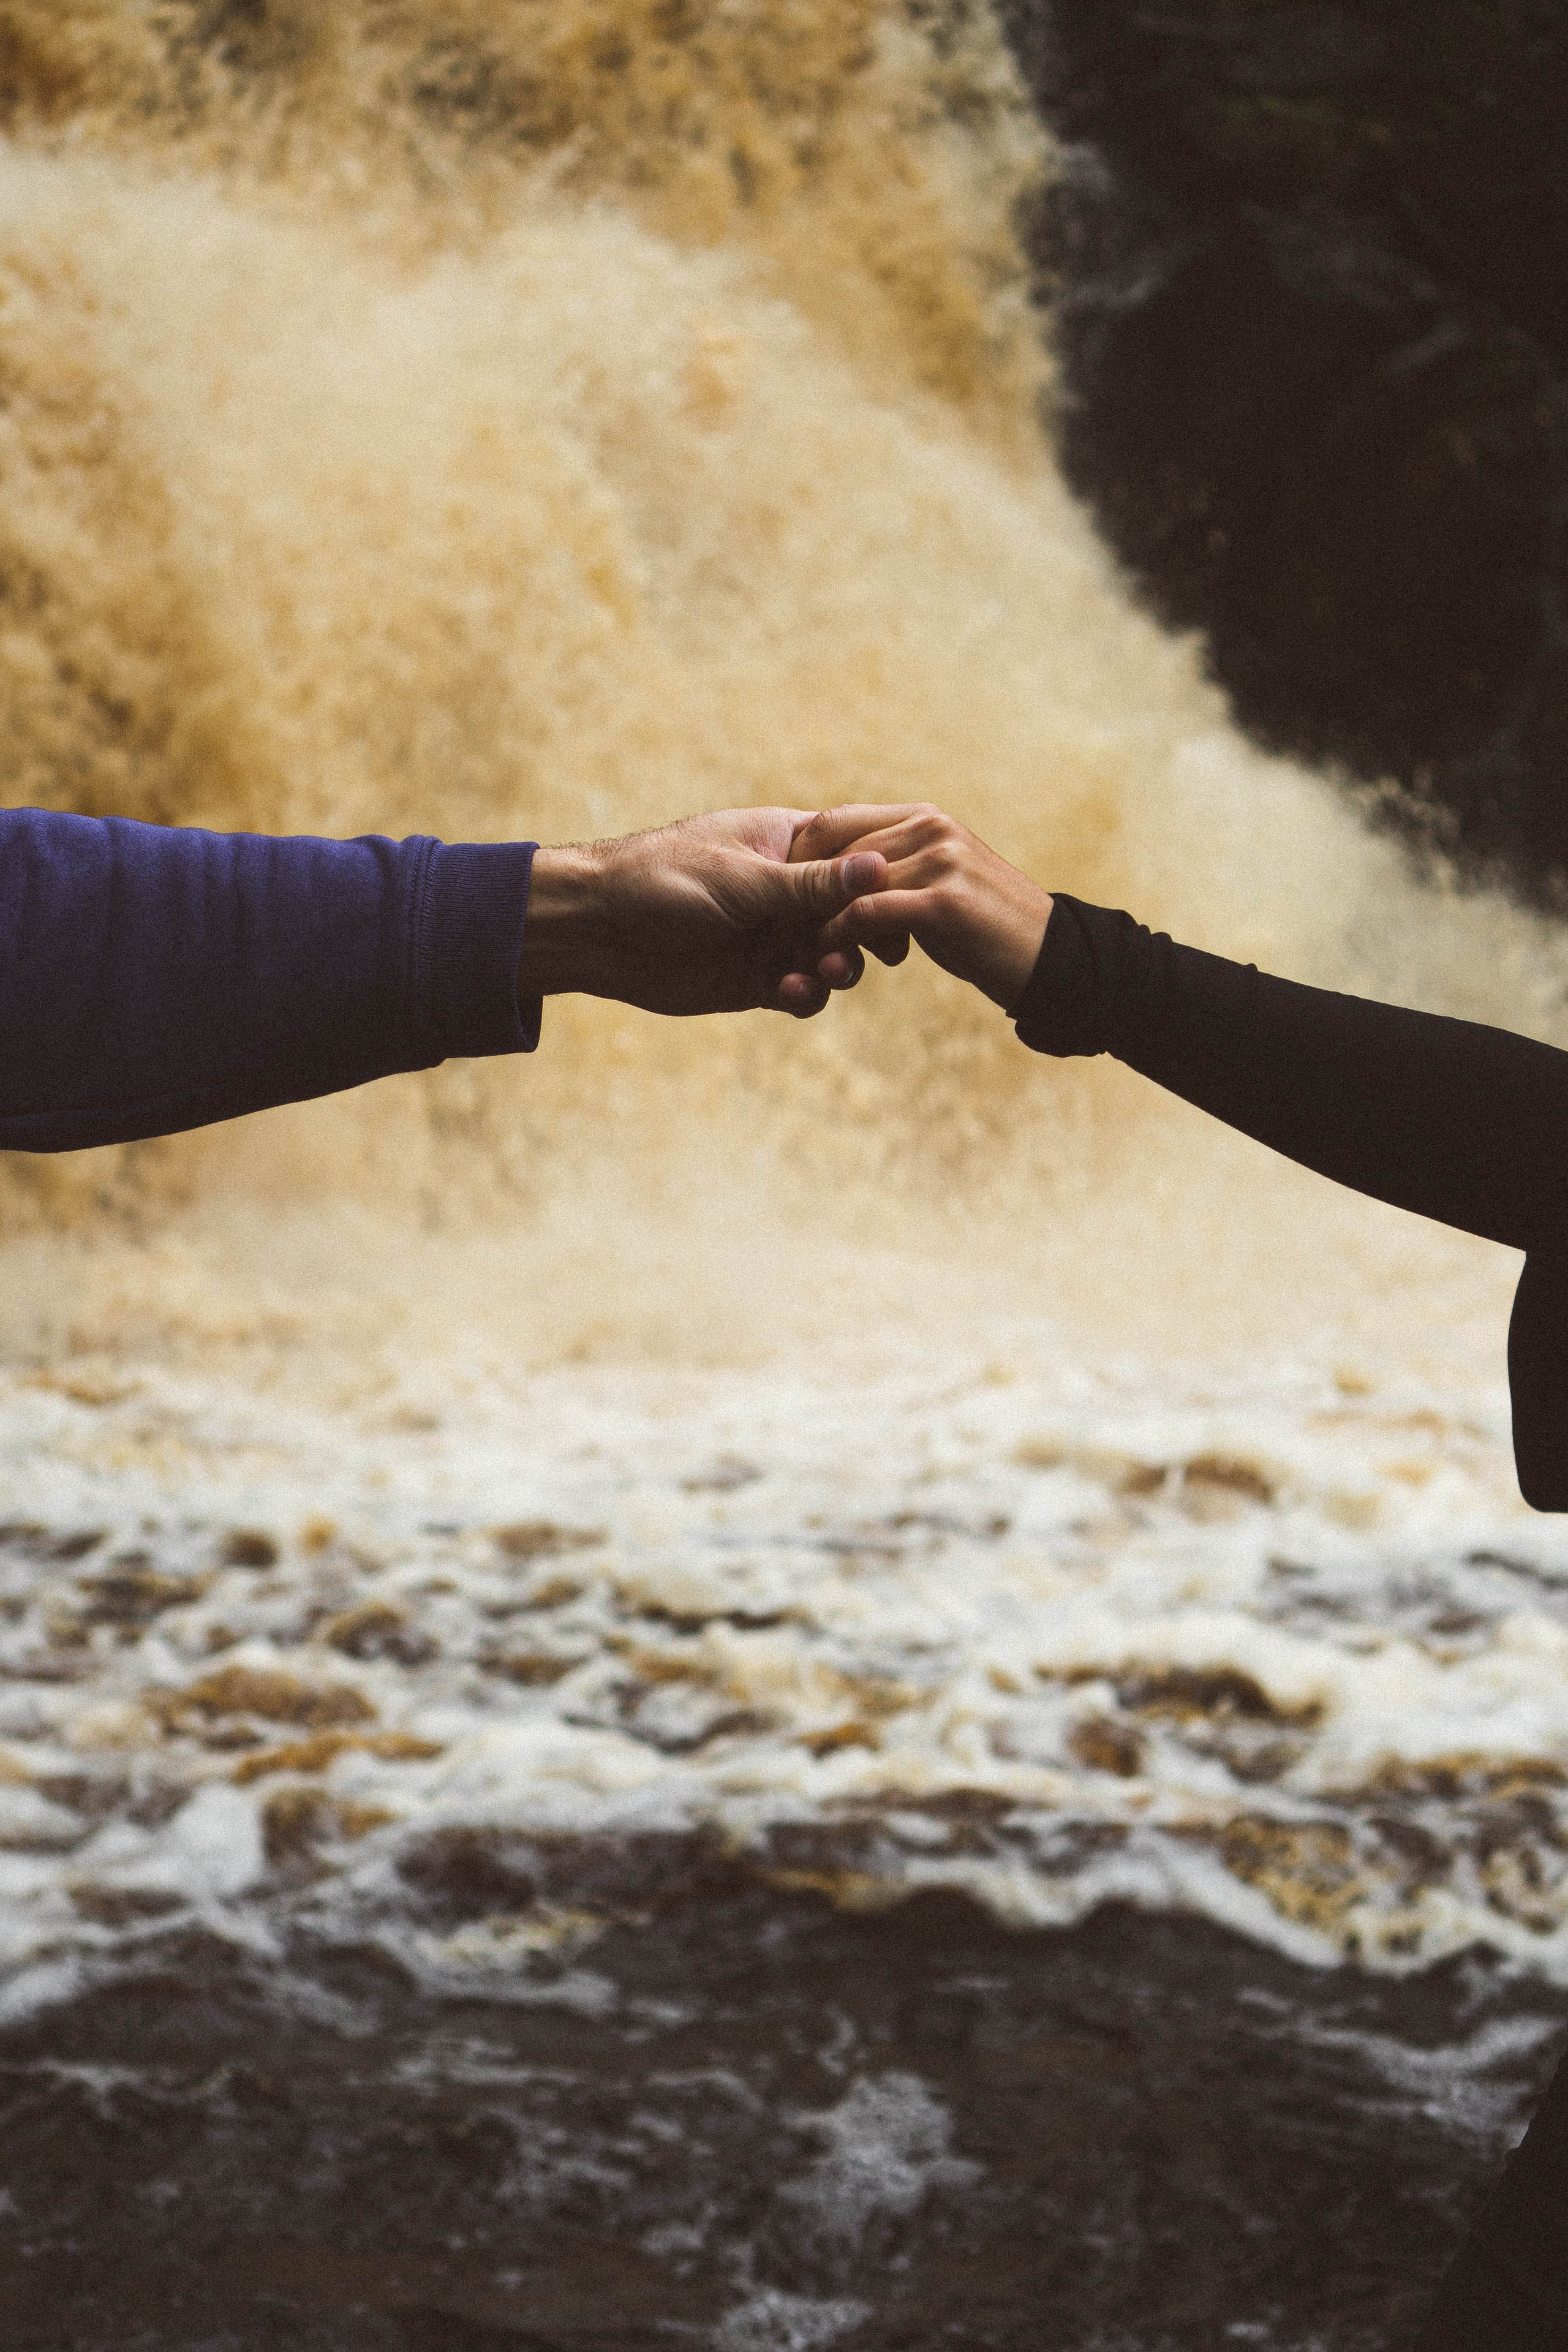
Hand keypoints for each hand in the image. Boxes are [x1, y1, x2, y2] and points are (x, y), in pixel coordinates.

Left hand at [516, 807, 888, 1018]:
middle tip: (877, 950)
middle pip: (855, 909)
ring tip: (826, 972)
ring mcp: (773, 935)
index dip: (886, 875)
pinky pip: (802, 991)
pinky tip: (789, 993)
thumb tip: (880, 867)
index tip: (905, 896)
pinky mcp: (756, 979)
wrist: (597, 930)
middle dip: (868, 930)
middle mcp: (787, 889)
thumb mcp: (743, 879)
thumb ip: (811, 884)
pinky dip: (806, 995)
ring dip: (839, 966)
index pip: (857, 852)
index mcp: (787, 843)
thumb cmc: (662, 879)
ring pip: (835, 954)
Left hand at [788, 804, 1051, 1010]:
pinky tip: (828, 964)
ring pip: (843, 883)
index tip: (778, 904)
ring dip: (811, 922)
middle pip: (830, 846)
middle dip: (795, 891)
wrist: (1055, 963)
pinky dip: (836, 940)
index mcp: (924, 819)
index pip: (835, 822)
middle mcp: (930, 827)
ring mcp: (939, 860)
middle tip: (775, 931)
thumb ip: (893, 874)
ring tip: (798, 954)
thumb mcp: (938, 892)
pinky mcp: (943, 901)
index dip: (798, 861)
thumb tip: (839, 876)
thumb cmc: (989, 935)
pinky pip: (865, 914)